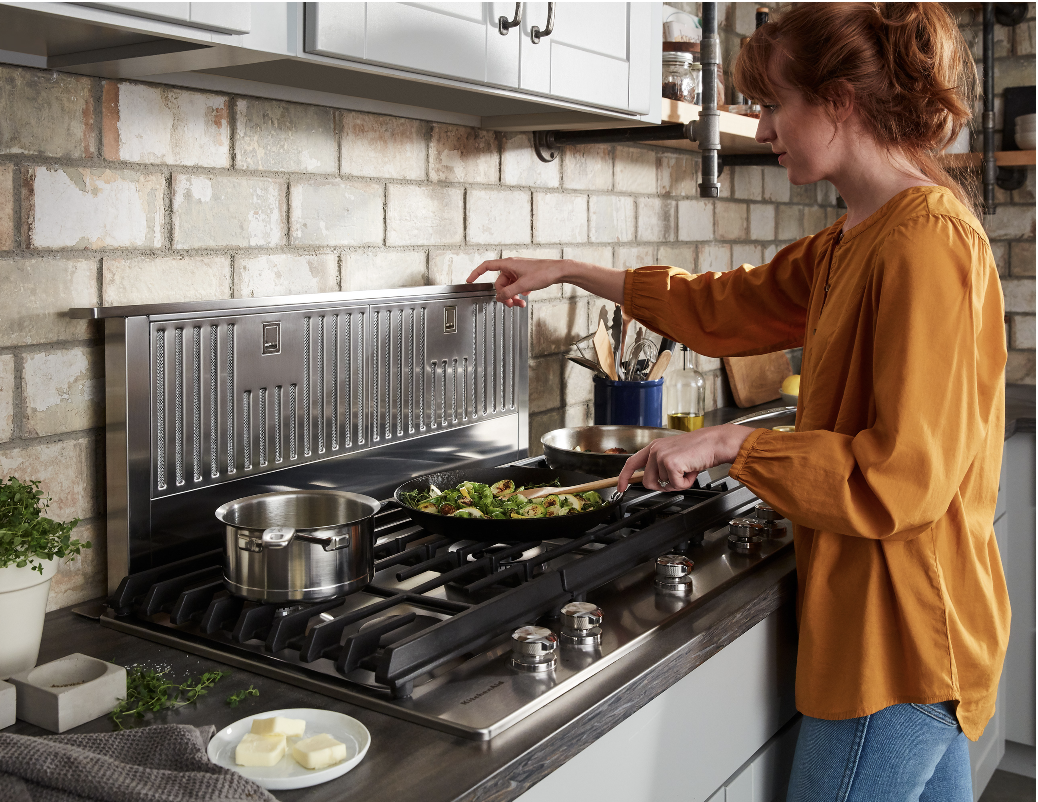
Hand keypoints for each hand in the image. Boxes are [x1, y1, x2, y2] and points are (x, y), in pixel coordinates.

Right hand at [466, 257, 565, 307]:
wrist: (558, 271)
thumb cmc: (543, 273)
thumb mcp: (523, 285)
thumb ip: (509, 292)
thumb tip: (499, 298)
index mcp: (508, 264)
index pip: (487, 266)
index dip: (476, 273)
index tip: (469, 280)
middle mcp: (512, 266)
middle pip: (499, 283)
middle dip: (504, 295)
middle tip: (511, 304)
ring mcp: (518, 271)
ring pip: (509, 286)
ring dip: (512, 296)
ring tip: (520, 304)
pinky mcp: (525, 275)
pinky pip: (516, 285)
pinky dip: (518, 293)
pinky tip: (525, 296)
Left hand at [617, 424, 755, 491]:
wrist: (714, 443)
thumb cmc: (699, 450)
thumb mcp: (674, 455)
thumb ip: (661, 466)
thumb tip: (656, 482)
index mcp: (654, 447)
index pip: (631, 463)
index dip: (624, 477)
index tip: (620, 488)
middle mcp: (655, 450)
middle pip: (647, 481)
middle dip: (662, 486)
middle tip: (677, 479)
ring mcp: (661, 456)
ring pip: (662, 485)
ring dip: (677, 483)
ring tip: (687, 470)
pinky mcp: (670, 463)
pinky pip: (675, 485)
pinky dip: (685, 483)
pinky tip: (691, 470)